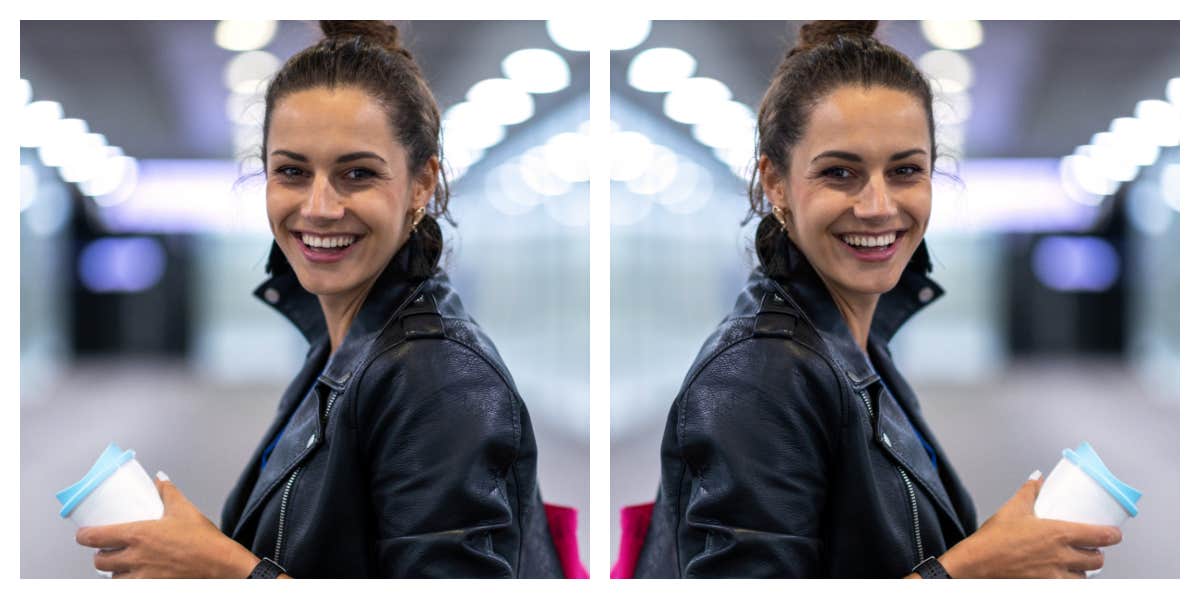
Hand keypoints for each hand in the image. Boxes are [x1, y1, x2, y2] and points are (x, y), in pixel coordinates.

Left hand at [75, 472, 260, 577]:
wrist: (221, 566)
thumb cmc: (204, 541)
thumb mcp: (185, 510)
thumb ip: (168, 493)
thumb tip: (160, 479)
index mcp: (138, 535)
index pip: (95, 537)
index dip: (84, 536)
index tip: (84, 534)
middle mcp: (135, 558)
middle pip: (100, 561)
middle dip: (100, 555)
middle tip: (106, 550)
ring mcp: (142, 577)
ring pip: (112, 579)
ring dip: (113, 572)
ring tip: (121, 566)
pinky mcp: (151, 589)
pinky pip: (129, 589)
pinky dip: (129, 583)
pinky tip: (136, 578)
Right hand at [937, 472, 1121, 577]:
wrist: (976, 565)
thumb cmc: (993, 540)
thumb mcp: (1012, 509)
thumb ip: (1029, 492)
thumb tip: (1037, 478)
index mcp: (1058, 534)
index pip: (1100, 536)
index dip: (1113, 535)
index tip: (1114, 533)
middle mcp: (1061, 557)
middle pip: (1097, 560)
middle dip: (1097, 554)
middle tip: (1092, 549)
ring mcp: (1055, 576)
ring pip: (1084, 578)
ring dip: (1084, 571)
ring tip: (1077, 565)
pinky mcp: (1045, 588)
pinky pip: (1067, 588)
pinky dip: (1068, 582)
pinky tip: (1062, 578)